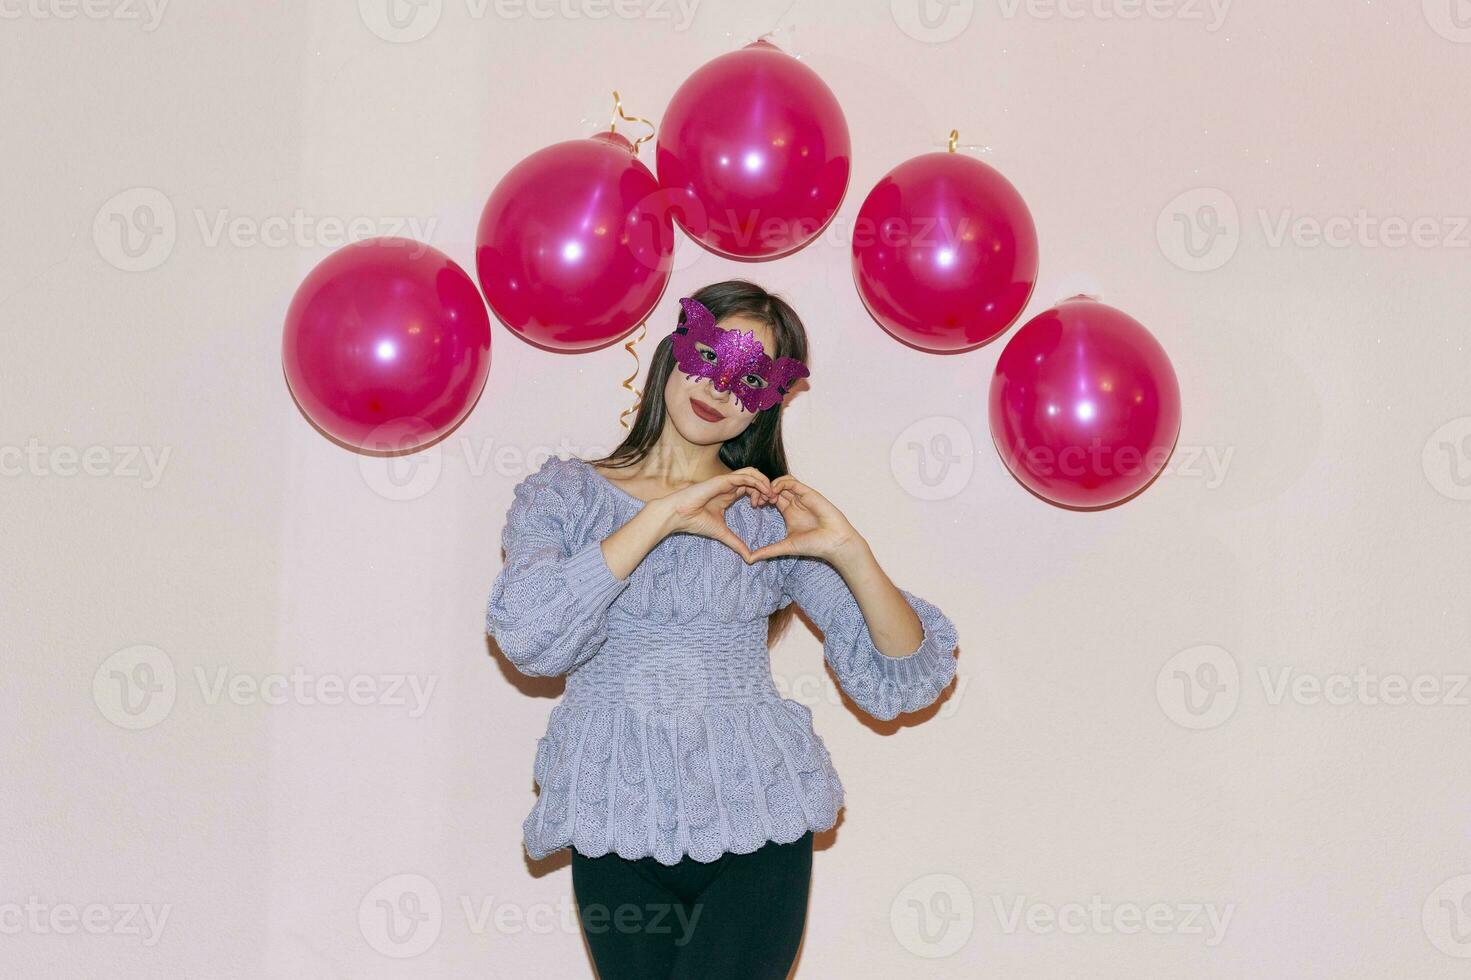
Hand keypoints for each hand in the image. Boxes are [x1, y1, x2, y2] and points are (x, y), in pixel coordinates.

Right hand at [653, 467, 773, 562]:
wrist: (678, 515)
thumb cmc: (695, 521)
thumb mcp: (723, 534)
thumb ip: (737, 543)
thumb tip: (750, 558)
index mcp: (729, 494)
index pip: (751, 488)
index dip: (762, 494)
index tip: (768, 506)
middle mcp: (729, 486)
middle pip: (754, 479)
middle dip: (767, 488)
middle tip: (773, 500)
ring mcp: (725, 481)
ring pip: (751, 473)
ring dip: (764, 481)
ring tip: (771, 494)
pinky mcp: (722, 480)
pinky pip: (744, 475)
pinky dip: (756, 481)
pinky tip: (764, 491)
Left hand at [747, 475, 864, 563]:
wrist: (833, 542)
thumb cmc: (813, 545)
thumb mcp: (785, 547)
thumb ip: (767, 551)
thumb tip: (748, 560)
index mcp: (788, 512)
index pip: (771, 498)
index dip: (760, 498)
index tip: (754, 506)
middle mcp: (794, 503)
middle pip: (774, 488)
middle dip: (763, 491)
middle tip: (756, 499)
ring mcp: (801, 496)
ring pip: (782, 482)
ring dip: (770, 486)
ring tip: (765, 496)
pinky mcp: (808, 492)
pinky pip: (791, 481)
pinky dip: (780, 483)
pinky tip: (773, 491)